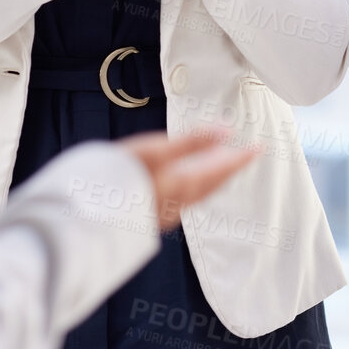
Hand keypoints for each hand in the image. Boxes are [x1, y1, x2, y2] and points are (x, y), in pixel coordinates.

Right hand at [119, 130, 255, 230]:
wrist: (89, 217)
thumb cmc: (120, 179)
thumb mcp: (156, 150)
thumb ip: (193, 141)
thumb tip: (228, 130)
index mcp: (184, 183)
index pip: (222, 169)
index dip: (241, 158)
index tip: (259, 149)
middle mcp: (179, 201)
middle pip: (213, 182)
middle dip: (229, 167)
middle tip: (244, 156)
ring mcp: (166, 211)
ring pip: (199, 193)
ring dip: (213, 178)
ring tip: (219, 166)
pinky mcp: (152, 215)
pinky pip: (184, 200)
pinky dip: (194, 187)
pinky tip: (185, 185)